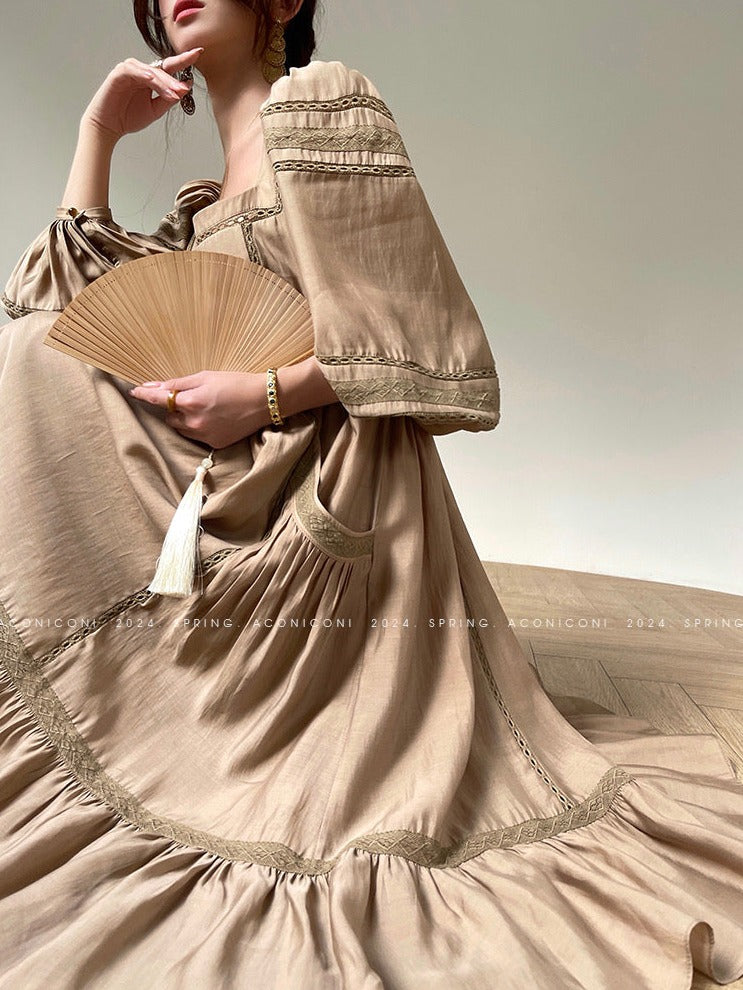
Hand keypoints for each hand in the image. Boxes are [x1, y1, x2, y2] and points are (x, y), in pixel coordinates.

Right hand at [81, 48, 203, 140]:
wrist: (109, 126)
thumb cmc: (129, 117)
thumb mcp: (156, 110)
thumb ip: (169, 98)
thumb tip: (185, 87)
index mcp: (151, 78)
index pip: (170, 67)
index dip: (184, 60)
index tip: (198, 53)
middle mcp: (141, 71)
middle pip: (162, 70)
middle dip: (174, 80)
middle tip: (185, 88)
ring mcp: (129, 70)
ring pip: (150, 71)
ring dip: (163, 81)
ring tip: (173, 92)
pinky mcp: (118, 73)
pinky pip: (133, 70)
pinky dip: (143, 74)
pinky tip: (151, 79)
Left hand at [129, 370, 272, 448]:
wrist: (264, 401)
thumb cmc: (236, 383)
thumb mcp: (205, 376)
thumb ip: (178, 383)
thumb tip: (153, 386)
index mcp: (192, 402)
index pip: (159, 400)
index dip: (144, 395)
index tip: (134, 392)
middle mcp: (195, 422)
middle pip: (169, 417)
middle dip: (173, 408)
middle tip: (189, 397)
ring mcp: (205, 435)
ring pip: (181, 428)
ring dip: (184, 419)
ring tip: (204, 408)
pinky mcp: (215, 444)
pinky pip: (196, 436)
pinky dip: (198, 427)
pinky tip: (214, 418)